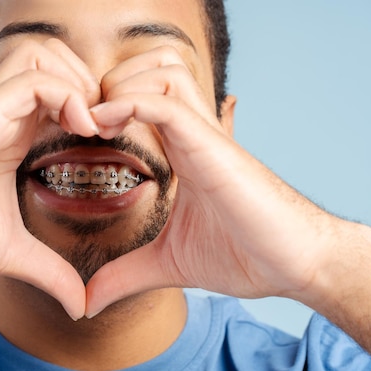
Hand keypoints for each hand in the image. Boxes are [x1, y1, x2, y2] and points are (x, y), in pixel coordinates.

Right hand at [0, 39, 99, 319]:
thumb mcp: (10, 254)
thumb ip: (50, 273)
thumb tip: (82, 307)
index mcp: (15, 142)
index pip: (67, 105)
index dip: (99, 117)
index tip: (118, 147)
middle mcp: (7, 121)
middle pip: (65, 73)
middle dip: (101, 95)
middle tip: (118, 131)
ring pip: (52, 64)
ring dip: (87, 89)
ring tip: (101, 127)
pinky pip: (33, 81)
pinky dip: (66, 94)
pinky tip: (82, 126)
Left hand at [86, 46, 339, 316]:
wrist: (297, 264)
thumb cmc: (244, 255)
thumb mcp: (167, 264)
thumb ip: (125, 275)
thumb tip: (86, 303)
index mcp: (182, 151)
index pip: (140, 100)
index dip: (103, 106)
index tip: (73, 134)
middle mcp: (193, 134)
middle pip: (150, 67)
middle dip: (108, 82)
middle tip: (81, 121)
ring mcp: (204, 136)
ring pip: (161, 70)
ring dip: (118, 85)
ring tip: (92, 122)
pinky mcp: (214, 147)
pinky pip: (168, 104)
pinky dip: (130, 103)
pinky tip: (101, 125)